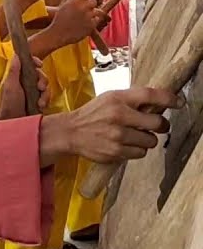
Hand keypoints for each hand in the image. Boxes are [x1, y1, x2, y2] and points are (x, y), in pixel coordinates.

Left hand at [0, 55, 48, 119]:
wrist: (11, 123)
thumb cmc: (8, 103)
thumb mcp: (10, 85)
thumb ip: (14, 70)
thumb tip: (16, 54)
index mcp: (17, 76)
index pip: (28, 64)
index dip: (35, 61)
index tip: (40, 64)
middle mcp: (25, 83)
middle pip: (40, 74)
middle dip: (42, 80)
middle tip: (40, 87)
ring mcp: (32, 92)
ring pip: (45, 86)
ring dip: (45, 93)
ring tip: (40, 101)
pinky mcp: (37, 101)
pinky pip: (47, 96)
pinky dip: (45, 100)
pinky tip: (41, 105)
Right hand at [48, 0, 102, 45]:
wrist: (57, 34)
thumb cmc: (59, 20)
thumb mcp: (63, 5)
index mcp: (74, 1)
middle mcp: (82, 7)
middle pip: (93, 1)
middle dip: (90, 5)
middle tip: (84, 10)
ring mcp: (88, 16)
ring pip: (97, 11)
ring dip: (92, 14)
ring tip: (83, 18)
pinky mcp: (91, 25)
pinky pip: (97, 19)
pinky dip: (92, 21)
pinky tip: (84, 24)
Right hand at [59, 87, 179, 162]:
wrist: (69, 132)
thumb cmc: (92, 114)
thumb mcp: (109, 98)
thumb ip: (132, 99)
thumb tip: (160, 104)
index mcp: (118, 99)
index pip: (150, 95)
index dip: (169, 99)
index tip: (179, 103)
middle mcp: (118, 115)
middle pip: (157, 122)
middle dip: (160, 125)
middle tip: (155, 125)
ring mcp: (117, 135)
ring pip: (151, 140)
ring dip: (146, 139)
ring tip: (134, 136)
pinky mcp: (115, 151)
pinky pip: (140, 153)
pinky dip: (136, 150)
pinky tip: (125, 145)